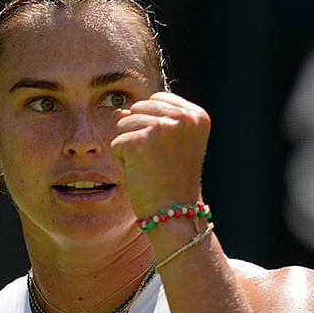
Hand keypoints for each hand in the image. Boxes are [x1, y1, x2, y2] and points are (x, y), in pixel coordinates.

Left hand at [110, 92, 210, 217]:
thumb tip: (120, 111)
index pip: (157, 100)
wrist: (175, 213)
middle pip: (139, 108)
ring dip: (130, 146)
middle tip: (158, 160)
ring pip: (124, 123)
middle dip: (140, 133)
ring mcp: (161, 127)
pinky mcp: (139, 141)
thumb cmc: (171, 179)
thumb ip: (148, 119)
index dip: (153, 125)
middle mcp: (183, 117)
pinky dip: (122, 160)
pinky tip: (140, 172)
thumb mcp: (168, 142)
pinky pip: (116, 142)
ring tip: (150, 166)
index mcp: (197, 115)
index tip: (168, 150)